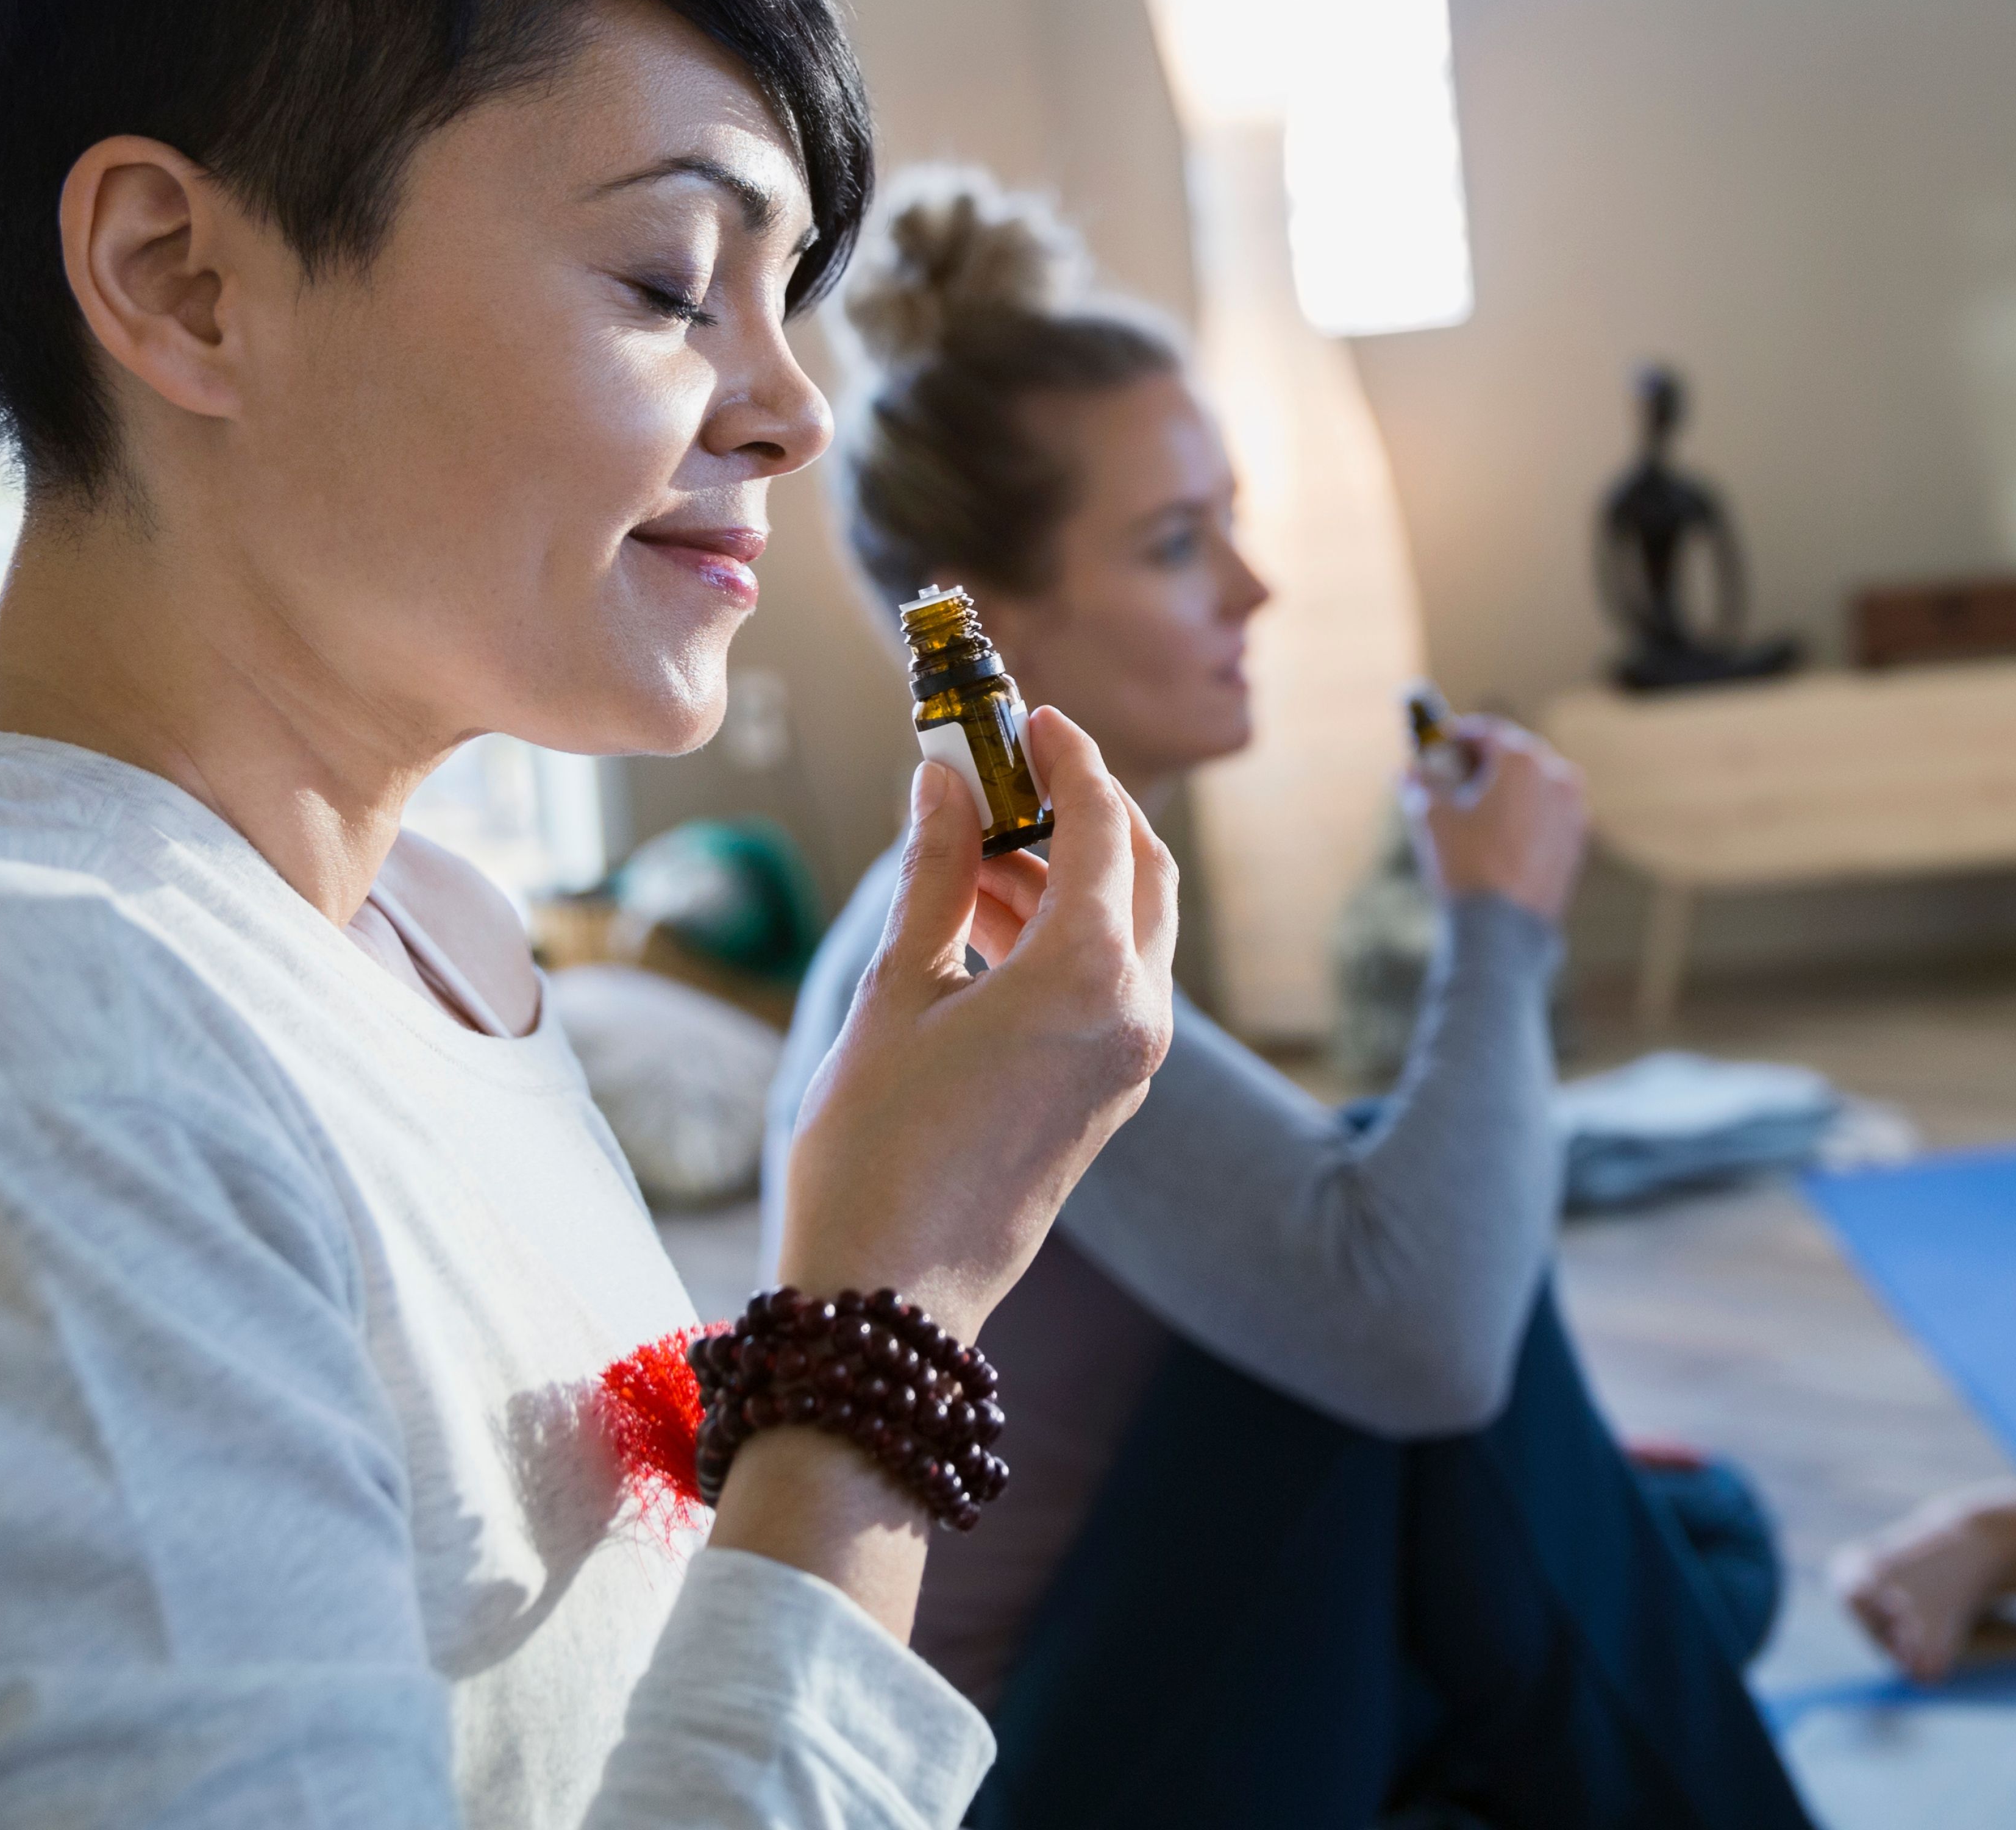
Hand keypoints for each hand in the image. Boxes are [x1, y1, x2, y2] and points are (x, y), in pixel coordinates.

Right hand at [772, 709, 1177, 1337]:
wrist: (890, 1300)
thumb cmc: (875, 1150)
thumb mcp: (896, 993)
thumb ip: (931, 877)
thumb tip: (941, 785)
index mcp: (1091, 977)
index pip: (1103, 824)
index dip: (1066, 757)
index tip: (1024, 715)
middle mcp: (1135, 1013)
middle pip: (1140, 868)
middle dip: (1079, 806)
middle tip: (1000, 773)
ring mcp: (1132, 1060)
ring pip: (1126, 926)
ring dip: (1059, 873)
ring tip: (959, 847)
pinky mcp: (1110, 1093)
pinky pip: (1108, 982)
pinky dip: (1060, 934)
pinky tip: (976, 918)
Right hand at [1408, 717, 1586, 919]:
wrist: (1504, 928)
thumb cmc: (1465, 865)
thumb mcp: (1432, 818)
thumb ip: (1421, 784)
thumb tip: (1408, 770)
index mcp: (1520, 760)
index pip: (1487, 731)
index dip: (1458, 736)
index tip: (1439, 745)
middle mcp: (1555, 775)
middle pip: (1515, 753)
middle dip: (1484, 760)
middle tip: (1455, 774)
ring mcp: (1572, 808)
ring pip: (1536, 783)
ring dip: (1508, 786)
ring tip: (1477, 807)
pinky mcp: (1578, 839)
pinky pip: (1549, 811)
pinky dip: (1527, 811)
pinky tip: (1501, 833)